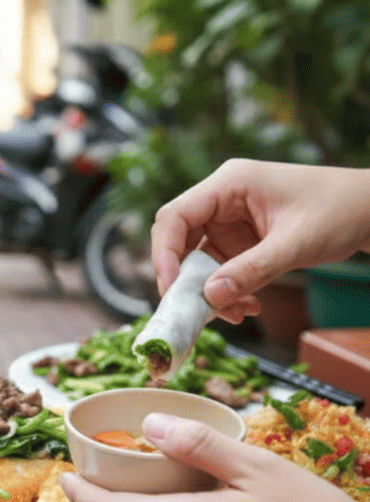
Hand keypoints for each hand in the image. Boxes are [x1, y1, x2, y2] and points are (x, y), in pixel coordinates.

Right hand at [151, 159, 369, 322]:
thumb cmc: (341, 209)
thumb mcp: (296, 243)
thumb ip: (252, 271)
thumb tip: (210, 297)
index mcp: (229, 184)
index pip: (175, 216)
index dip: (164, 253)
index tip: (170, 289)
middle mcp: (222, 200)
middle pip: (180, 241)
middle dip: (184, 279)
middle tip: (192, 311)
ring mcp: (230, 221)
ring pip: (198, 261)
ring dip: (209, 292)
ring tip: (234, 314)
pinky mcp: (240, 240)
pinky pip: (219, 270)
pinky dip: (227, 292)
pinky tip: (247, 307)